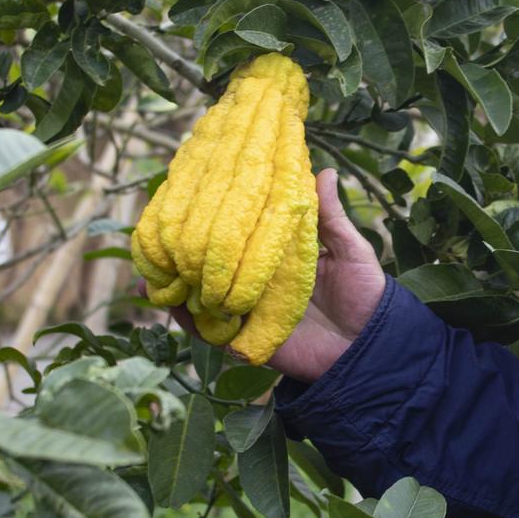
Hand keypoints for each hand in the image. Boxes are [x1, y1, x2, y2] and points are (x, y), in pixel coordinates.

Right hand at [160, 169, 385, 380]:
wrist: (370, 347)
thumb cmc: (365, 295)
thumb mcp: (350, 250)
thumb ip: (330, 216)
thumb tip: (326, 170)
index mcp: (278, 254)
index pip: (242, 232)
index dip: (219, 217)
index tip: (193, 194)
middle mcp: (257, 279)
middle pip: (213, 263)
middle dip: (183, 250)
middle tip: (156, 229)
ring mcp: (248, 309)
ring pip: (201, 294)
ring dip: (174, 282)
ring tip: (148, 267)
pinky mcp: (246, 338)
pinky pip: (208, 330)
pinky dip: (186, 319)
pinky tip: (166, 302)